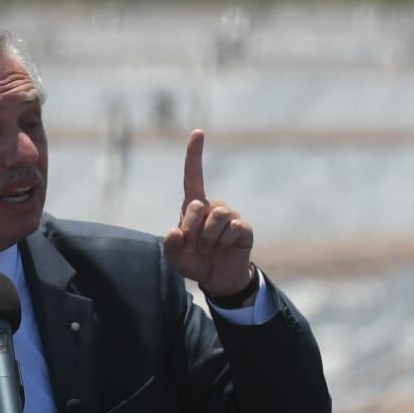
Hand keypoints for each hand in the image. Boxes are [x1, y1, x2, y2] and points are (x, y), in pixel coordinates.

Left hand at [161, 129, 255, 297]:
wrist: (218, 280)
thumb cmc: (195, 262)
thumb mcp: (176, 258)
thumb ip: (170, 246)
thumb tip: (176, 232)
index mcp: (194, 207)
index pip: (193, 177)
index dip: (194, 155)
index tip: (198, 132)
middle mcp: (212, 206)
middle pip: (198, 205)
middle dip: (192, 230)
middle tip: (195, 247)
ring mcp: (230, 215)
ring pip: (217, 216)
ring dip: (209, 238)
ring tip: (210, 249)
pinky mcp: (243, 227)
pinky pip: (233, 228)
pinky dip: (225, 242)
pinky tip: (226, 248)